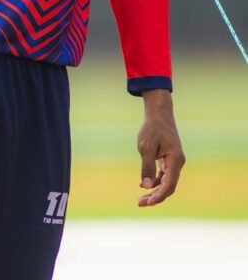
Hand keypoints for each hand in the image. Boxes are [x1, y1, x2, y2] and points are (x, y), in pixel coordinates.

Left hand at [137, 89, 184, 206]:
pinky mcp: (169, 159)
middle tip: (140, 203)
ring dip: (155, 191)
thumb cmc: (152, 129)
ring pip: (166, 182)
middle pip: (169, 186)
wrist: (159, 114)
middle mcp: (178, 162)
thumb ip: (147, 167)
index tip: (147, 202)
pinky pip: (164, 175)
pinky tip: (144, 186)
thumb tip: (145, 186)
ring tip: (141, 199)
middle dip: (156, 197)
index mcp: (175, 159)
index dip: (159, 195)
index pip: (169, 184)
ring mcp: (174, 161)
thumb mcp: (146, 147)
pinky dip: (155, 181)